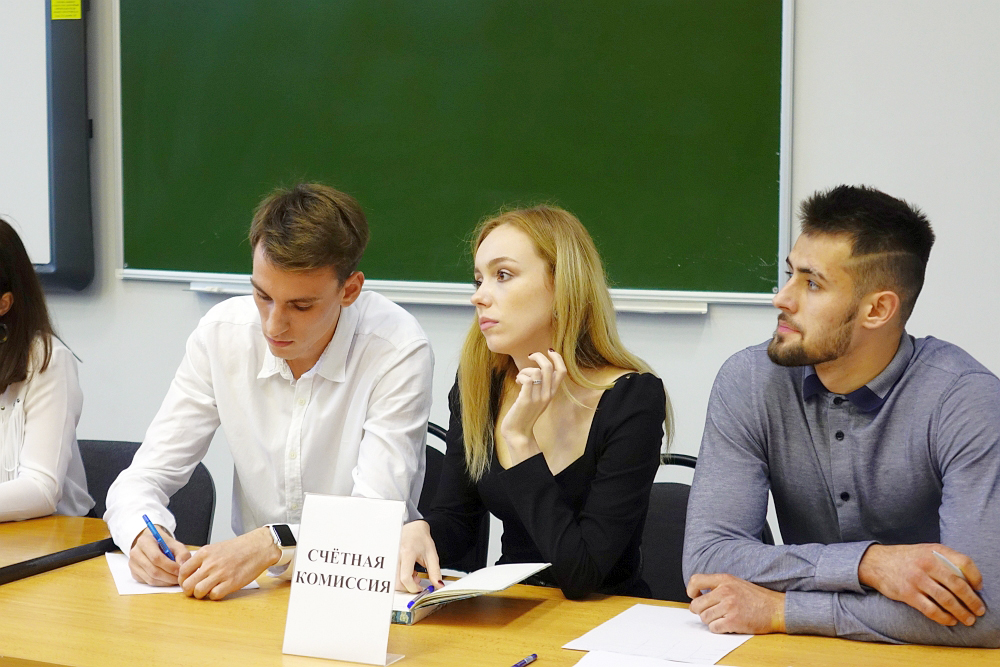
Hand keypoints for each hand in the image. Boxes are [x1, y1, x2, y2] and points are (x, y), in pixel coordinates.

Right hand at [128, 526, 190, 585]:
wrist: (152, 544)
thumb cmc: (164, 544)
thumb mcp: (175, 544)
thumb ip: (182, 553)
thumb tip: (183, 565)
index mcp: (144, 542)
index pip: (156, 558)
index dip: (170, 566)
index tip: (180, 571)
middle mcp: (135, 553)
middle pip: (153, 570)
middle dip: (169, 576)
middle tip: (180, 578)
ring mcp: (133, 565)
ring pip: (151, 579)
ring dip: (166, 582)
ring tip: (176, 579)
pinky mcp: (134, 574)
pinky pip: (148, 582)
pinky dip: (161, 583)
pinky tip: (168, 580)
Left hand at [177, 527, 279, 599]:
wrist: (258, 547)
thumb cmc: (238, 548)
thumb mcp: (215, 548)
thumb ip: (202, 559)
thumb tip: (189, 573)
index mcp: (204, 553)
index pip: (182, 571)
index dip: (182, 580)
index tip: (187, 582)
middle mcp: (211, 563)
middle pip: (188, 585)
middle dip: (189, 591)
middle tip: (195, 590)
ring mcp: (221, 574)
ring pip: (198, 592)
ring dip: (201, 595)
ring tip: (207, 591)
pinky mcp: (231, 583)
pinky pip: (214, 595)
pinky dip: (215, 595)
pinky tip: (219, 590)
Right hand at [396, 520, 444, 593]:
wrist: (413, 528)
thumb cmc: (421, 539)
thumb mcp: (432, 555)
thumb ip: (435, 572)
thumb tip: (438, 585)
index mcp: (407, 553)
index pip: (405, 578)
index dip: (413, 587)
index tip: (420, 588)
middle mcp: (395, 556)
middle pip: (397, 582)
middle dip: (408, 587)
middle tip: (418, 580)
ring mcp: (390, 558)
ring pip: (393, 580)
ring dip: (404, 583)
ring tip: (413, 574)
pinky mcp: (388, 561)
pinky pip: (392, 575)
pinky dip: (400, 578)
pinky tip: (408, 571)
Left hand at [500, 349, 567, 463]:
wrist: (518, 433)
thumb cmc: (524, 413)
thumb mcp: (537, 398)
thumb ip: (540, 385)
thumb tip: (536, 368)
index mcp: (552, 393)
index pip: (562, 371)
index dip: (557, 358)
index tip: (549, 351)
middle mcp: (547, 395)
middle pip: (549, 367)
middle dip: (539, 356)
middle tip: (530, 356)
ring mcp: (537, 398)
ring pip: (535, 371)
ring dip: (525, 370)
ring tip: (520, 378)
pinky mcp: (526, 400)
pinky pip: (526, 379)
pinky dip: (520, 376)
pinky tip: (517, 382)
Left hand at [687, 573, 785, 633]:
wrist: (776, 609)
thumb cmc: (757, 597)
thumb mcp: (736, 583)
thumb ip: (718, 586)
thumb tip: (698, 595)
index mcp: (724, 579)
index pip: (695, 580)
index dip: (691, 591)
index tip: (695, 597)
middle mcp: (725, 591)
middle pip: (696, 605)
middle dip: (700, 611)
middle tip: (708, 612)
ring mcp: (729, 606)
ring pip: (704, 618)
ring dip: (710, 620)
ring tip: (721, 618)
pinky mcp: (733, 621)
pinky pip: (713, 627)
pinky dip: (717, 628)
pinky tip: (726, 624)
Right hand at [858, 543, 985, 625]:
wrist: (877, 562)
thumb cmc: (908, 559)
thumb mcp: (927, 552)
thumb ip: (946, 561)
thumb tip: (970, 581)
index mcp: (935, 552)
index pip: (964, 562)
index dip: (976, 576)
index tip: (979, 587)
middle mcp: (927, 564)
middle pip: (957, 585)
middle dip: (972, 601)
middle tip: (979, 610)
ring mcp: (916, 579)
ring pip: (946, 600)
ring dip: (961, 613)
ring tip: (968, 620)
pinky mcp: (907, 594)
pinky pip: (931, 609)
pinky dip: (944, 618)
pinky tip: (950, 620)